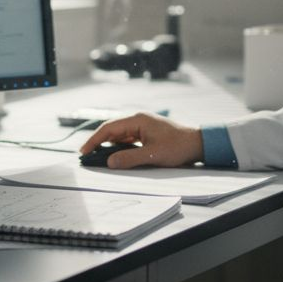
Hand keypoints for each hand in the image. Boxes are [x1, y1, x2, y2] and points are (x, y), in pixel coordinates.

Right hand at [78, 112, 203, 168]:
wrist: (198, 143)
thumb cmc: (178, 146)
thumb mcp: (152, 155)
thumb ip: (129, 158)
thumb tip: (109, 162)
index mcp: (137, 120)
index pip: (109, 128)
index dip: (94, 140)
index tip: (84, 151)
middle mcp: (138, 119)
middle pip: (112, 129)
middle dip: (98, 142)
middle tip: (86, 155)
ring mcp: (142, 125)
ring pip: (119, 134)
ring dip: (108, 144)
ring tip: (97, 156)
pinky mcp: (147, 132)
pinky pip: (127, 138)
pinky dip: (118, 146)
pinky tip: (115, 154)